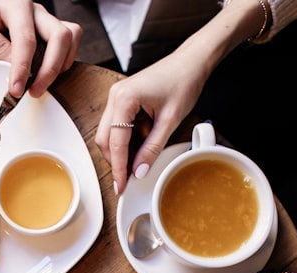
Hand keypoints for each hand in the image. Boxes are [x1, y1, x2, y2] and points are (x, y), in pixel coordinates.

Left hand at [0, 0, 81, 97]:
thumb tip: (14, 69)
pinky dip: (62, 60)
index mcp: (16, 4)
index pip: (27, 40)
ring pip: (69, 37)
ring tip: (40, 83)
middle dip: (50, 68)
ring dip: (60, 64)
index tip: (16, 91)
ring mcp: (42, 19)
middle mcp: (34, 9)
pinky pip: (66, 42)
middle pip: (60, 36)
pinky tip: (44, 73)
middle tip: (34, 92)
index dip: (23, 69)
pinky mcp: (43, 30)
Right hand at [94, 0, 266, 194]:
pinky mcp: (122, 100)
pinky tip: (146, 138)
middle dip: (117, 160)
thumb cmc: (183, 82)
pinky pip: (118, 126)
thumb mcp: (170, 121)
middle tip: (130, 178)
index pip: (115, 142)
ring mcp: (116, 97)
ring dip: (124, 149)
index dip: (118, 167)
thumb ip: (152, 148)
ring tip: (144, 153)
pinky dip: (129, 139)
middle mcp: (114, 96)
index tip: (120, 185)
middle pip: (105, 139)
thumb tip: (138, 171)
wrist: (191, 62)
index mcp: (124, 98)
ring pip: (109, 134)